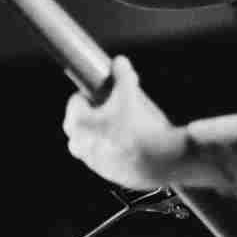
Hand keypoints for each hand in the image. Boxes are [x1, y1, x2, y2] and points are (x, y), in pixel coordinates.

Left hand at [63, 56, 183, 189]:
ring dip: (99, 135)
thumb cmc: (141, 126)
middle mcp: (81, 145)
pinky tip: (129, 144)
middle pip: (77, 126)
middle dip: (89, 116)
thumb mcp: (130, 91)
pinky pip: (104, 159)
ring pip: (89, 144)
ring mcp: (94, 162)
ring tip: (120, 126)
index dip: (87, 94)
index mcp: (79, 124)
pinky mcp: (108, 175)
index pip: (74, 102)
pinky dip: (111, 150)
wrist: (162, 159)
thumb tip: (119, 62)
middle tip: (107, 108)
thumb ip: (122, 74)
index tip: (98, 92)